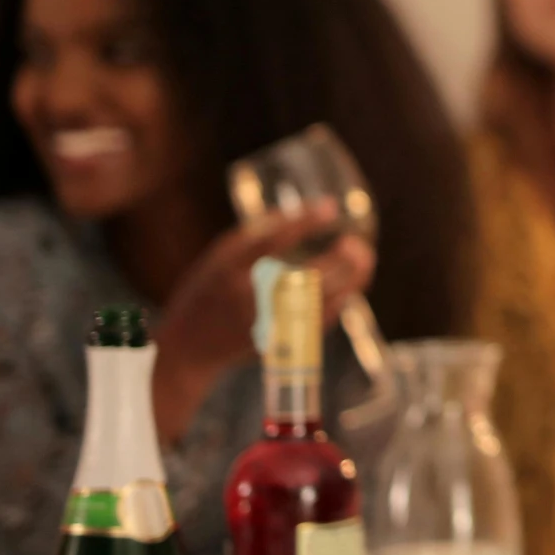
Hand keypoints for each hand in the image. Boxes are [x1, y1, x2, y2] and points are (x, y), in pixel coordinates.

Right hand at [150, 203, 373, 440]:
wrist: (190, 347)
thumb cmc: (208, 291)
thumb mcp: (220, 257)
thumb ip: (256, 236)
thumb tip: (303, 213)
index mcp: (229, 269)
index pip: (270, 241)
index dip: (304, 222)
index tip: (330, 207)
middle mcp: (250, 297)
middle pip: (307, 277)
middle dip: (340, 260)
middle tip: (356, 242)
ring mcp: (268, 322)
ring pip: (322, 302)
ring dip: (350, 280)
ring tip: (364, 257)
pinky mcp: (280, 341)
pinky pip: (321, 319)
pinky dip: (342, 298)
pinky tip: (353, 281)